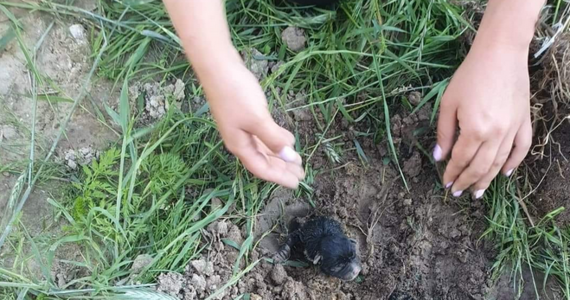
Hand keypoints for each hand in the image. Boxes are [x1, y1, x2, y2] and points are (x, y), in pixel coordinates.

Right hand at [202, 59, 304, 188]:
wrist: (218, 67)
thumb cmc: (236, 93)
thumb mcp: (257, 118)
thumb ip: (273, 138)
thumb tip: (289, 156)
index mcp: (239, 145)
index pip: (261, 168)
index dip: (279, 177)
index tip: (296, 183)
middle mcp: (240, 140)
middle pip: (263, 161)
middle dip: (282, 169)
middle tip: (301, 174)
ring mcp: (242, 128)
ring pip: (264, 149)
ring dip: (280, 156)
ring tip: (297, 161)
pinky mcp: (245, 116)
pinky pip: (263, 136)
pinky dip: (275, 140)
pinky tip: (286, 140)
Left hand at [434, 43, 531, 198]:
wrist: (500, 54)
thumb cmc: (469, 76)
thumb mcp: (448, 103)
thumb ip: (444, 133)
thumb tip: (439, 156)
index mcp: (474, 129)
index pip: (460, 160)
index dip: (452, 173)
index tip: (445, 183)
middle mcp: (496, 134)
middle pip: (480, 166)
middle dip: (467, 182)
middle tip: (458, 192)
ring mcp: (512, 129)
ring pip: (499, 162)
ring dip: (487, 179)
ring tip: (478, 192)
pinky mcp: (524, 121)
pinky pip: (521, 148)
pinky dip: (514, 163)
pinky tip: (505, 173)